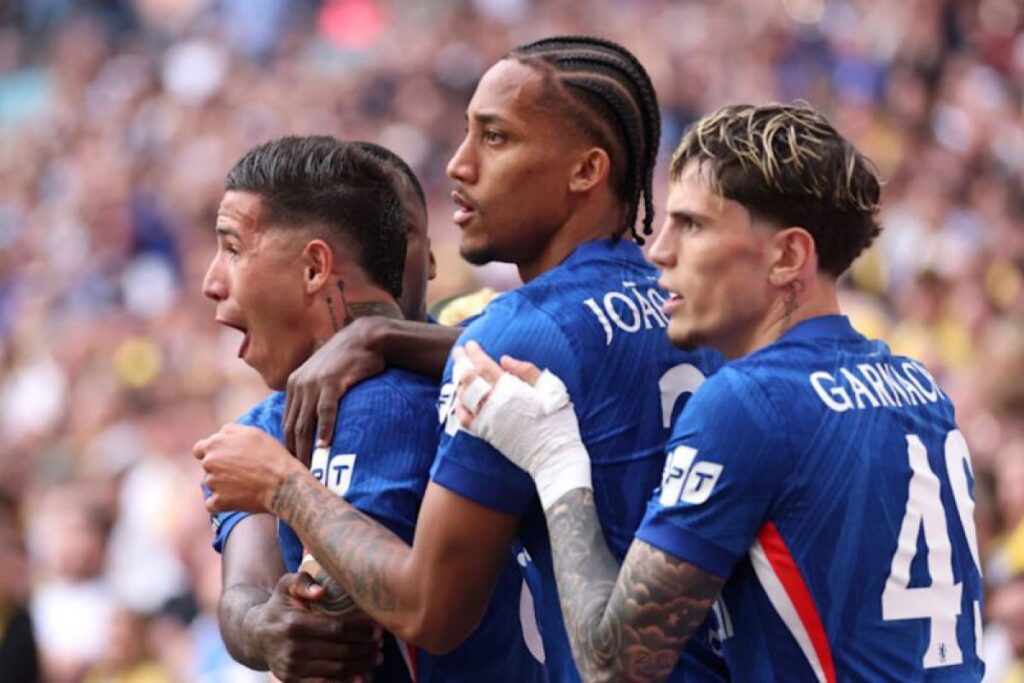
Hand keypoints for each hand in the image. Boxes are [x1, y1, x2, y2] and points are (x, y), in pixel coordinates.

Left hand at [194, 423, 305, 512]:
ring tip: (245, 484)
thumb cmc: (271, 455)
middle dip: (221, 467)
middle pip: (208, 466)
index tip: (223, 457)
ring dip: (223, 484)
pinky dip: (221, 503)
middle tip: (242, 470)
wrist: (283, 483)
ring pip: (212, 484)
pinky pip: (212, 504)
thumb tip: (219, 434)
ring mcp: (213, 483)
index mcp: (215, 444)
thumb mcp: (253, 432)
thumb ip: (230, 431)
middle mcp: (209, 463)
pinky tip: (237, 499)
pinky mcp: (219, 502)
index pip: (199, 449)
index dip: (211, 452)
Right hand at [249, 572, 383, 681]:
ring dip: (361, 666)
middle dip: (365, 649)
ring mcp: (291, 668)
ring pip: (336, 670)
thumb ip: (303, 581)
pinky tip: (361, 677)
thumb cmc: (279, 605)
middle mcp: (293, 649)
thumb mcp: (286, 585)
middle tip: (381, 644)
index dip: (360, 631)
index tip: (377, 628)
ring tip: (376, 658)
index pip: (337, 629)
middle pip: (340, 651)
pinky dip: (345, 682)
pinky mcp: (291, 681)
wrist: (254, 635)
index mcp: (294, 624)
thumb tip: (321, 592)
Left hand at [285, 317, 386, 465]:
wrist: (366, 338)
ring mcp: (314, 383)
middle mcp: (298, 385)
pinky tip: (325, 446)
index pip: (286, 422)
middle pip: (292, 427)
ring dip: (306, 448)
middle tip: (300, 477)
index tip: (294, 467)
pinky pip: (325, 411)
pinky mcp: (331, 382)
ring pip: (305, 423)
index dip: (289, 447)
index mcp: (293, 385)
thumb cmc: (349, 360)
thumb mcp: (324, 376)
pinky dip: (324, 429)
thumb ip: (315, 395)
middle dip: (294, 454)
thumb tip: (317, 422)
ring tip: (310, 470)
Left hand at [453, 341, 592, 509]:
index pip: (484, 365)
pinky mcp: (486, 434)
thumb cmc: (558, 420)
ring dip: (458, 380)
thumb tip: (504, 360)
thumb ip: (527, 370)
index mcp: (511, 388)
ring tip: (458, 370)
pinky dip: (459, 406)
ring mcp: (488, 419)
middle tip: (458, 351)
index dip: (474, 353)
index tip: (470, 344)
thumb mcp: (551, 388)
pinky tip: (460, 399)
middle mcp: (495, 402)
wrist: (554, 455)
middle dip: (461, 361)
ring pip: (464, 396)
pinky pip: (465, 419)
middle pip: (469, 377)